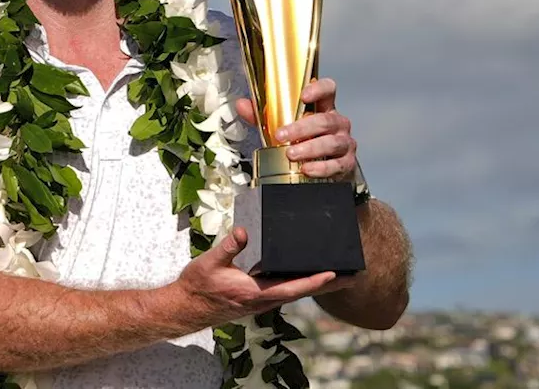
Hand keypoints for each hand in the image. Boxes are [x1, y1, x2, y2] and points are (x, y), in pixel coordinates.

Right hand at [174, 227, 351, 323]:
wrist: (185, 307)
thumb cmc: (197, 286)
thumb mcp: (208, 263)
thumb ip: (228, 247)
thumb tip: (244, 231)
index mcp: (254, 292)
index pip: (291, 287)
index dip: (314, 281)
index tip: (334, 274)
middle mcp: (262, 300)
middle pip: (301, 292)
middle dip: (327, 285)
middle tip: (352, 276)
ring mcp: (260, 301)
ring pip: (295, 293)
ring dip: (317, 285)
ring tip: (337, 275)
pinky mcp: (256, 299)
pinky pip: (285, 291)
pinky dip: (301, 284)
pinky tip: (306, 276)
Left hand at [235, 77, 356, 180]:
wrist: (327, 171)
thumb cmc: (305, 142)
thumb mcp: (284, 127)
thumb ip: (263, 116)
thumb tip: (242, 105)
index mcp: (324, 109)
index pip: (328, 90)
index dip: (319, 89)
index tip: (304, 95)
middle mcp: (337, 124)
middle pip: (325, 120)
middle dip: (301, 128)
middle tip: (281, 135)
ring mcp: (344, 143)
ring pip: (331, 142)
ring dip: (309, 148)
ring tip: (291, 154)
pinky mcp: (346, 163)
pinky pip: (336, 165)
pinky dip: (321, 167)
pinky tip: (307, 169)